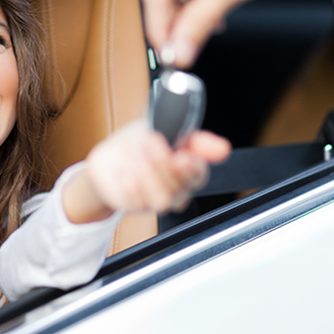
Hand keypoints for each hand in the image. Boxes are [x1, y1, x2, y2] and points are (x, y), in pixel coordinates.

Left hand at [62, 120, 230, 222]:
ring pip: (161, 200)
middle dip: (163, 163)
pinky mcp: (134, 205)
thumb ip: (194, 139)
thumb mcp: (165, 128)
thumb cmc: (141, 142)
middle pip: (180, 188)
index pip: (199, 175)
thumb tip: (223, 148)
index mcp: (188, 169)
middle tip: (150, 141)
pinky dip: (128, 183)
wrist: (110, 156)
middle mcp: (175, 189)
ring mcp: (155, 200)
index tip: (181, 155)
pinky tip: (122, 170)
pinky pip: (135, 202)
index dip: (193, 168)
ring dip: (147, 175)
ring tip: (135, 154)